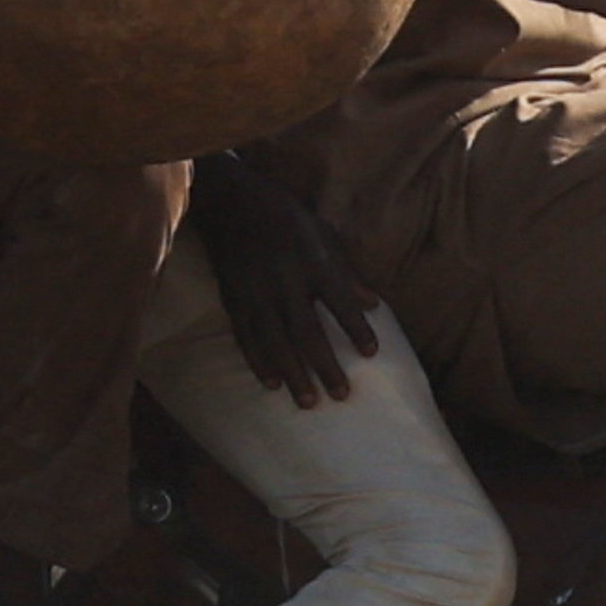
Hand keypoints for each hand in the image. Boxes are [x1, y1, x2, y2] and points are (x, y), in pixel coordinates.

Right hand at [185, 152, 377, 408]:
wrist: (231, 203)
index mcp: (312, 261)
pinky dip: (259, 361)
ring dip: (293, 373)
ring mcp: (255, 292)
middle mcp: (284, 279)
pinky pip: (246, 336)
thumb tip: (374, 304)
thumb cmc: (286, 217)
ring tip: (307, 402)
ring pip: (276, 341)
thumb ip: (347, 272)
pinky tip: (271, 383)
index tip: (371, 353)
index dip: (356, 328)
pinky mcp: (233, 299)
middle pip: (307, 330)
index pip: (339, 301)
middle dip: (324, 365)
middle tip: (341, 396)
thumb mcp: (323, 234)